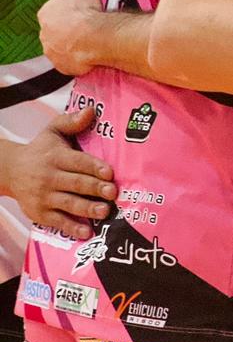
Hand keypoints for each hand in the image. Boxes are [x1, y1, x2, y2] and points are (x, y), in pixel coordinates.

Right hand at [4, 107, 115, 239]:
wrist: (10, 171)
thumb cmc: (40, 149)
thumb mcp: (53, 131)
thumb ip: (71, 121)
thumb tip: (91, 110)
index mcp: (56, 157)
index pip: (78, 162)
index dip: (94, 167)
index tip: (110, 173)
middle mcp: (50, 177)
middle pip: (76, 183)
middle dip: (95, 189)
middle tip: (113, 193)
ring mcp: (44, 197)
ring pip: (68, 204)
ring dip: (87, 209)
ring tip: (105, 211)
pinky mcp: (39, 213)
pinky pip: (57, 222)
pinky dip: (71, 228)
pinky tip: (86, 232)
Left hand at [38, 0, 108, 75]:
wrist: (94, 37)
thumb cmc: (86, 11)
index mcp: (45, 13)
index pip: (54, 9)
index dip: (69, 9)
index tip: (81, 10)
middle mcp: (44, 34)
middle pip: (57, 29)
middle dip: (69, 27)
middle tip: (86, 24)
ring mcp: (51, 52)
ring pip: (62, 46)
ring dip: (73, 43)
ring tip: (91, 38)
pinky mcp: (62, 67)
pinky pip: (71, 60)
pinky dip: (80, 56)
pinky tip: (91, 50)